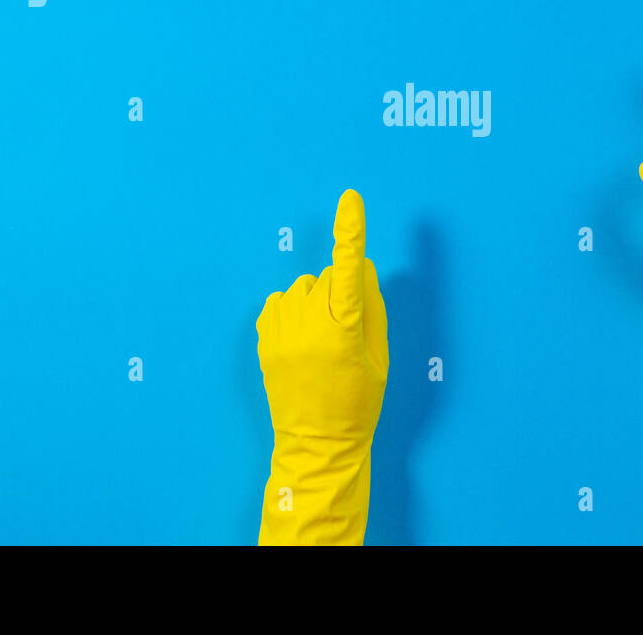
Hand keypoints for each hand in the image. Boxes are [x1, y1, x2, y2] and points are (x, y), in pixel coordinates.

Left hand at [256, 189, 387, 543]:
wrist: (318, 443)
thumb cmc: (358, 403)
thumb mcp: (378, 356)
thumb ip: (371, 307)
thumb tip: (361, 268)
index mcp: (344, 329)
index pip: (350, 269)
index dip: (352, 231)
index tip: (351, 200)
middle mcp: (309, 325)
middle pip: (330, 276)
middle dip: (343, 291)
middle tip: (349, 329)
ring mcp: (281, 332)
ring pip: (304, 287)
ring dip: (316, 300)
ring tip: (322, 338)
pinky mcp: (264, 339)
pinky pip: (280, 302)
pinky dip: (293, 311)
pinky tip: (302, 337)